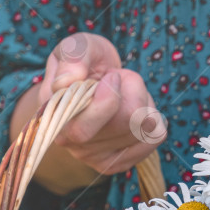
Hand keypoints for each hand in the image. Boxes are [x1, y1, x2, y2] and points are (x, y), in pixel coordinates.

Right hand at [37, 32, 165, 176]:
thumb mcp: (78, 46)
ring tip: (125, 94)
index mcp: (54, 116)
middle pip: (127, 123)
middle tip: (120, 79)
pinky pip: (155, 138)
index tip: (113, 76)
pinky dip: (154, 118)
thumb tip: (66, 83)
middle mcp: (71, 143)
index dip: (109, 98)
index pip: (84, 129)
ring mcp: (95, 157)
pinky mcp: (119, 162)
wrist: (94, 80)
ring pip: (145, 128)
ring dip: (144, 102)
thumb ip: (73, 57)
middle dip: (133, 92)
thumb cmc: (85, 61)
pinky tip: (136, 111)